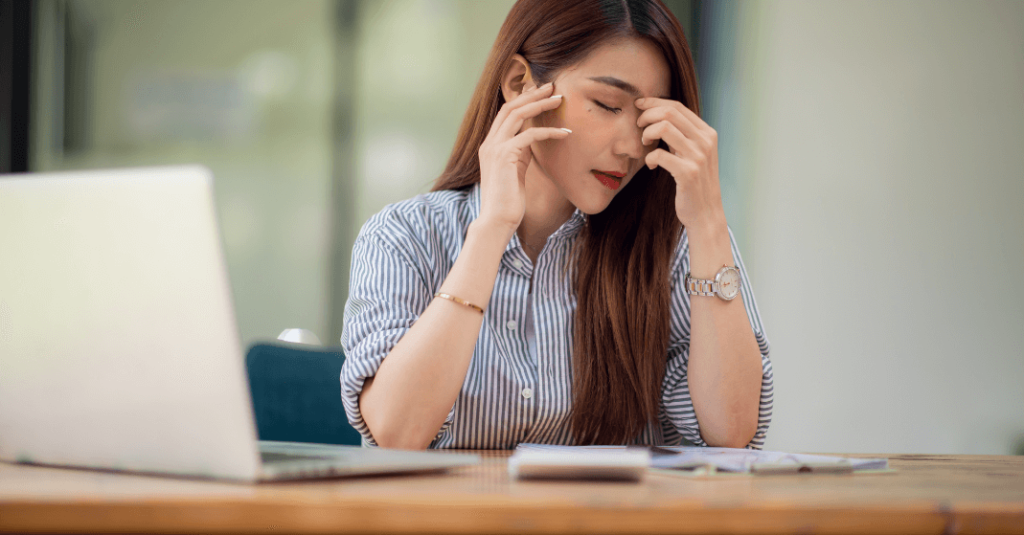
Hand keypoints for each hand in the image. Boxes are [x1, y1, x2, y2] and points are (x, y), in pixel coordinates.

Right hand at [476, 82, 569, 230]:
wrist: (497, 221)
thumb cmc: (509, 201)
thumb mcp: (515, 170)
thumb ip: (520, 153)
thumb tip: (533, 140)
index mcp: (490, 145)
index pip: (505, 113)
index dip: (523, 99)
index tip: (541, 91)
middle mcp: (489, 143)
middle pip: (510, 107)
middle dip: (532, 94)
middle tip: (552, 86)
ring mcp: (495, 148)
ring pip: (518, 114)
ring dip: (540, 104)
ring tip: (559, 99)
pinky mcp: (505, 156)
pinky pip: (530, 135)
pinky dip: (549, 131)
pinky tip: (565, 133)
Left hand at [636, 97, 725, 230]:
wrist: (706, 213)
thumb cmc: (695, 183)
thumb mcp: (694, 153)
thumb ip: (683, 136)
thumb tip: (659, 115)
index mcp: (707, 133)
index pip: (678, 106)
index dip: (654, 102)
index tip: (638, 105)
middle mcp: (706, 141)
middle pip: (670, 112)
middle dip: (647, 115)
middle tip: (638, 126)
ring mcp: (698, 157)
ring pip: (664, 128)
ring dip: (647, 133)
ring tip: (644, 143)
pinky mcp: (688, 173)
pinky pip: (660, 154)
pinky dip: (649, 157)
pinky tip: (650, 164)